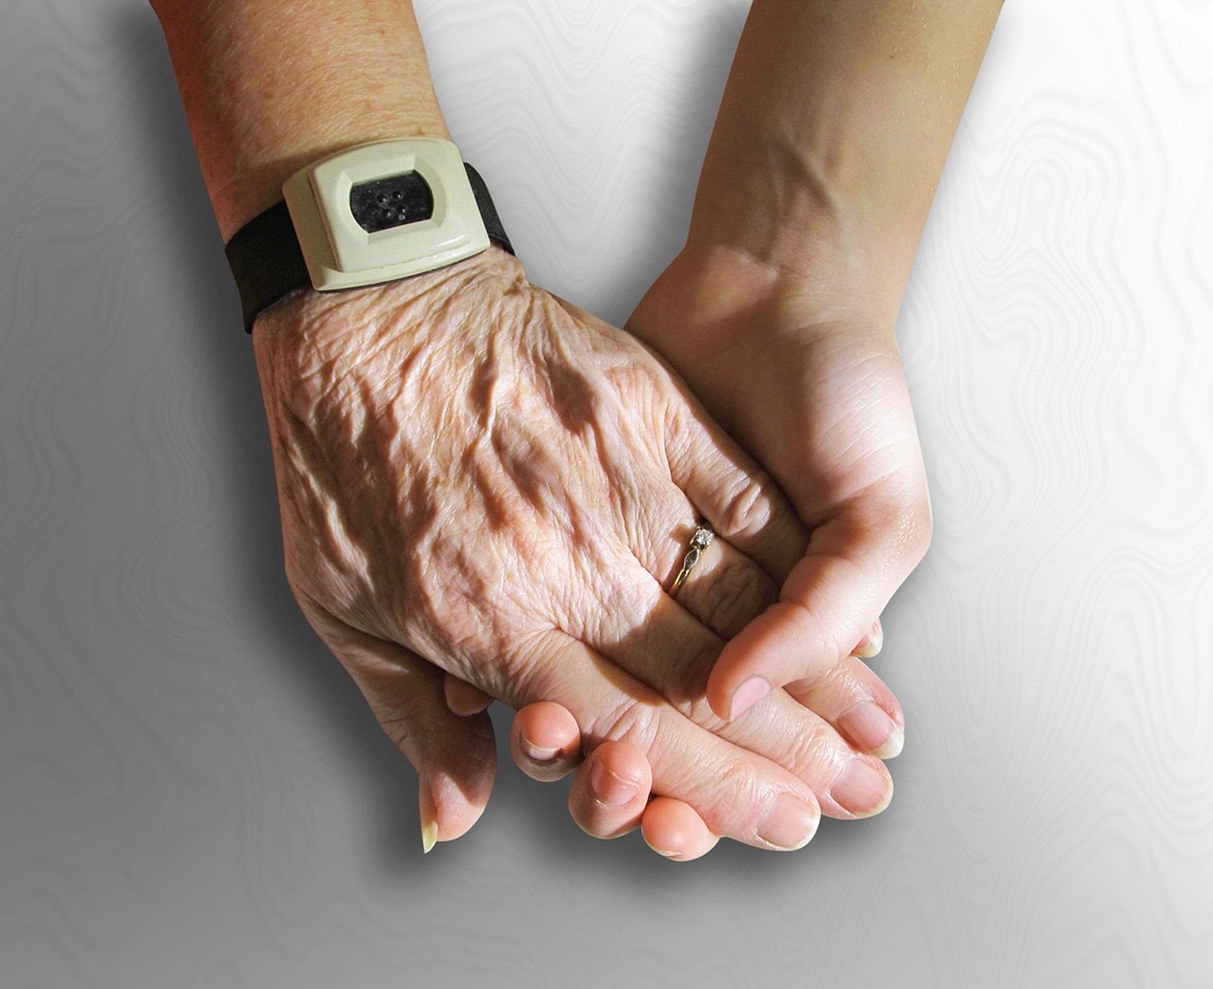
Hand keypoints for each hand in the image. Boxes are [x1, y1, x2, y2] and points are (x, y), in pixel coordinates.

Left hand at [252, 248, 893, 850]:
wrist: (363, 307)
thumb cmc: (338, 456)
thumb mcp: (338, 607)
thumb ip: (411, 720)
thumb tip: (457, 818)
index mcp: (493, 627)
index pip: (628, 732)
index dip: (712, 788)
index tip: (776, 820)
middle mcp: (569, 570)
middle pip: (698, 682)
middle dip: (788, 753)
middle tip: (855, 797)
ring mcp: (614, 487)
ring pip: (734, 604)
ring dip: (813, 674)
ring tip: (874, 725)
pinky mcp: (645, 413)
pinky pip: (735, 501)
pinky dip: (790, 560)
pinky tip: (832, 593)